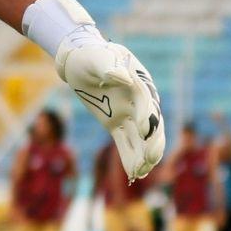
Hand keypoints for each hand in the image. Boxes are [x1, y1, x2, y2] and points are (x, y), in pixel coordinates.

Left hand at [57, 41, 164, 180]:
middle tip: (150, 158)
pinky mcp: (115, 124)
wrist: (78, 62)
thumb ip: (110, 67)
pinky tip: (132, 175)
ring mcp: (128, 114)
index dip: (146, 115)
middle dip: (152, 142)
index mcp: (139, 82)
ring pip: (140, 139)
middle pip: (151, 124)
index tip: (143, 129)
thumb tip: (123, 77)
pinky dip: (129, 158)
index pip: (146, 101)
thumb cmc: (90, 56)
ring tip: (141, 172)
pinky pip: (124, 143)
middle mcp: (138, 101)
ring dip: (143, 155)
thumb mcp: (98, 57)